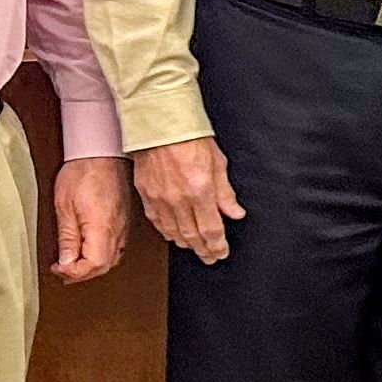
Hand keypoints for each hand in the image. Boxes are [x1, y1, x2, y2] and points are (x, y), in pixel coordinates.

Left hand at [48, 156, 128, 282]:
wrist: (101, 152)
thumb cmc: (83, 171)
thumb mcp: (65, 206)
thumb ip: (67, 237)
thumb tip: (66, 261)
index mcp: (102, 227)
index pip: (93, 265)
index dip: (73, 273)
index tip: (58, 267)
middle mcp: (117, 230)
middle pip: (104, 266)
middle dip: (81, 274)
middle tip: (61, 269)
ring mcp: (123, 227)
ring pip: (112, 260)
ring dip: (92, 267)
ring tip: (73, 264)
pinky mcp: (124, 222)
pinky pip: (116, 248)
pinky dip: (102, 256)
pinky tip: (89, 252)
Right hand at [132, 138, 243, 264]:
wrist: (159, 124)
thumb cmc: (190, 136)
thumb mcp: (218, 162)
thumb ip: (226, 193)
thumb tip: (235, 213)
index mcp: (200, 192)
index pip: (212, 230)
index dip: (218, 246)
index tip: (222, 252)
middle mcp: (179, 200)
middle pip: (193, 236)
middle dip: (204, 250)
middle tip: (211, 258)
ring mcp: (160, 199)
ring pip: (173, 233)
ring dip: (186, 244)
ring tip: (195, 248)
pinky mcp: (146, 194)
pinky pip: (157, 222)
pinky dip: (167, 232)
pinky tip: (173, 236)